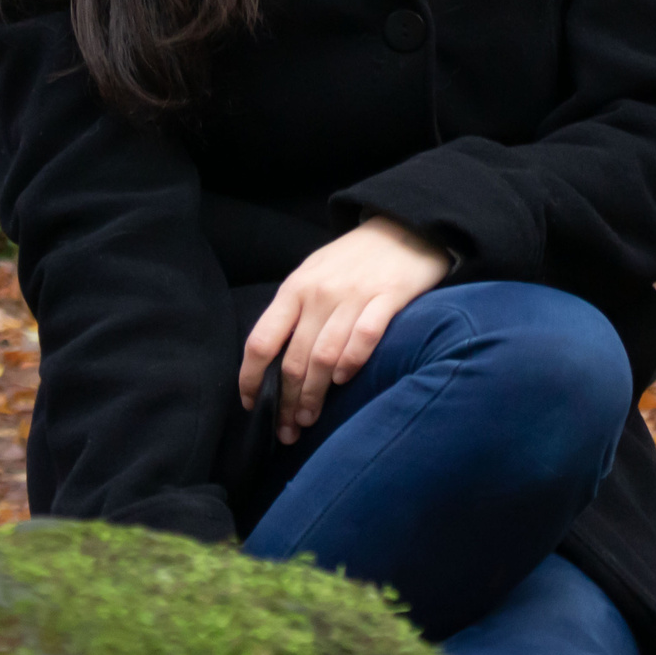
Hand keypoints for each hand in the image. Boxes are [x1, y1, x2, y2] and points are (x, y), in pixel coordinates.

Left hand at [239, 216, 449, 443]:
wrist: (405, 225)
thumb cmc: (354, 257)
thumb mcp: (314, 273)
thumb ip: (295, 310)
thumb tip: (274, 360)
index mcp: (295, 288)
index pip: (262, 340)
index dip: (251, 378)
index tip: (251, 405)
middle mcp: (320, 293)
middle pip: (294, 359)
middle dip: (287, 401)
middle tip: (287, 429)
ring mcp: (355, 295)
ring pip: (325, 356)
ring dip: (315, 394)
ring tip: (310, 418)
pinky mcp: (389, 297)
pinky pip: (365, 337)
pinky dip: (351, 362)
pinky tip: (344, 381)